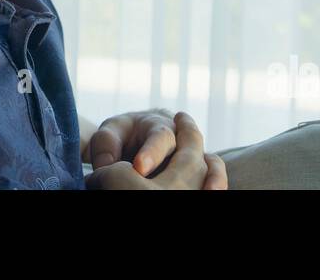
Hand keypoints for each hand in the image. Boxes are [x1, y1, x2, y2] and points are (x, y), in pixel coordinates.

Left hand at [84, 111, 226, 189]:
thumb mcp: (108, 135)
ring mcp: (192, 156)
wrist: (135, 140)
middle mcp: (180, 138)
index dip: (151, 153)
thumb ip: (105, 147)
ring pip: (210, 162)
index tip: (139, 167)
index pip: (159, 137)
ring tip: (212, 191)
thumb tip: (106, 167)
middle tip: (163, 178)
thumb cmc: (120, 137)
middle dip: (183, 163)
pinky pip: (211, 178)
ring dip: (213, 177)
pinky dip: (213, 186)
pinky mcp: (197, 173)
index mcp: (157, 125)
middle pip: (191, 147)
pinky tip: (212, 195)